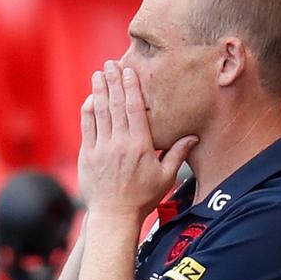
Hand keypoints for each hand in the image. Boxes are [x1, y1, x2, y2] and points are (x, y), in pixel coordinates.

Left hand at [77, 60, 197, 221]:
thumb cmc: (143, 197)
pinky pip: (86, 127)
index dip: (131, 87)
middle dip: (113, 81)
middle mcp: (119, 144)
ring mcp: (101, 148)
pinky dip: (88, 110)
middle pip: (116, 105)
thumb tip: (193, 136)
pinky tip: (90, 98)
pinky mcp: (87, 155)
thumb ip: (178, 154)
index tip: (129, 71)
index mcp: (140, 146)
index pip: (135, 109)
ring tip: (99, 74)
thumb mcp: (166, 177)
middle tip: (111, 64)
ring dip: (99, 91)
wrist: (114, 216)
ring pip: (99, 112)